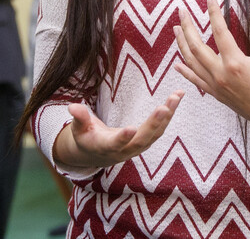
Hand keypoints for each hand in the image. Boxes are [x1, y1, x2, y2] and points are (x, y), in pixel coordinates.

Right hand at [53, 92, 183, 168]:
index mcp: (106, 147)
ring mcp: (138, 147)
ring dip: (167, 116)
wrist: (96, 153)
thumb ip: (79, 119)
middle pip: (142, 139)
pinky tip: (177, 97)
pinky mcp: (147, 141)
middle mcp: (125, 150)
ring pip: (156, 134)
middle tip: (164, 108)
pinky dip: (170, 114)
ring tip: (176, 97)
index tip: (131, 129)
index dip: (122, 138)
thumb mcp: (78, 129)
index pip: (115, 144)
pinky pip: (161, 129)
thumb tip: (72, 107)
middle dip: (154, 124)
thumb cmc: (86, 138)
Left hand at [173, 0, 249, 133]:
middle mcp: (221, 74)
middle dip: (187, 26)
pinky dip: (185, 71)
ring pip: (192, 62)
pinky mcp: (215, 94)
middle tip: (181, 10)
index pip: (220, 32)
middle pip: (196, 46)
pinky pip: (195, 80)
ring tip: (176, 29)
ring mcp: (215, 85)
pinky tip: (176, 64)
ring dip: (182, 45)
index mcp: (235, 63)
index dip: (214, 13)